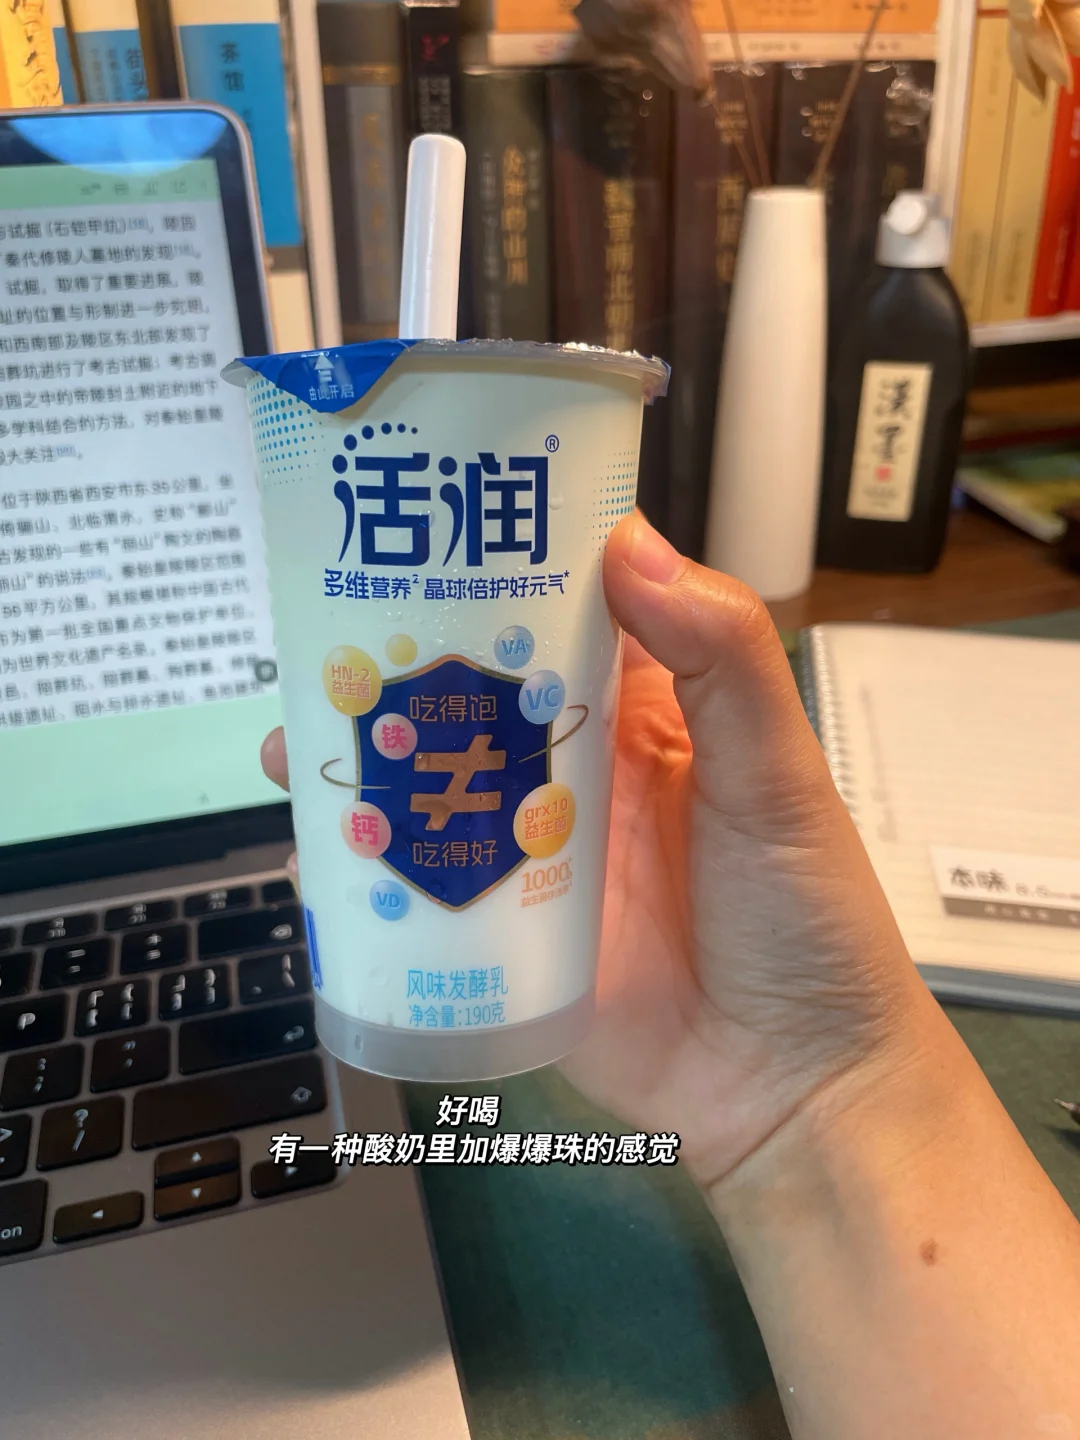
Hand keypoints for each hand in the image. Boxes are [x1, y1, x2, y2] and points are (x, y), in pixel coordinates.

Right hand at [261, 512, 939, 1189]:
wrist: (791, 1090)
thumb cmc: (804, 918)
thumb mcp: (780, 777)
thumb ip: (722, 660)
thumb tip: (627, 538)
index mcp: (644, 711)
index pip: (561, 614)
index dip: (498, 567)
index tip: (421, 522)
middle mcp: (574, 768)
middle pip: (473, 695)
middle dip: (396, 662)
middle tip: (318, 632)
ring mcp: (529, 850)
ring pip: (430, 784)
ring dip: (362, 757)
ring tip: (286, 738)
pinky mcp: (500, 932)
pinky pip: (420, 884)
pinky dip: (361, 862)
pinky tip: (309, 845)